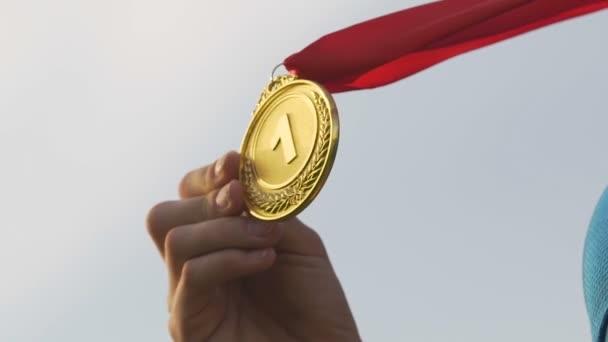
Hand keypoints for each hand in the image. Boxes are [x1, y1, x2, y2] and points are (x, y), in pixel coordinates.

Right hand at [146, 151, 360, 341]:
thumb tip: (241, 176)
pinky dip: (229, 258)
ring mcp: (188, 297)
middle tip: (243, 201)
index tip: (233, 164)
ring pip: (176, 239)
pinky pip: (193, 275)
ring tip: (267, 240)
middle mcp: (195, 267)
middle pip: (165, 215)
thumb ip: (268, 209)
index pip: (186, 198)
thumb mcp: (295, 241)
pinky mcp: (190, 325)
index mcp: (216, 243)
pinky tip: (263, 260)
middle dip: (208, 199)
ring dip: (226, 229)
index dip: (205, 176)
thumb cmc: (313, 303)